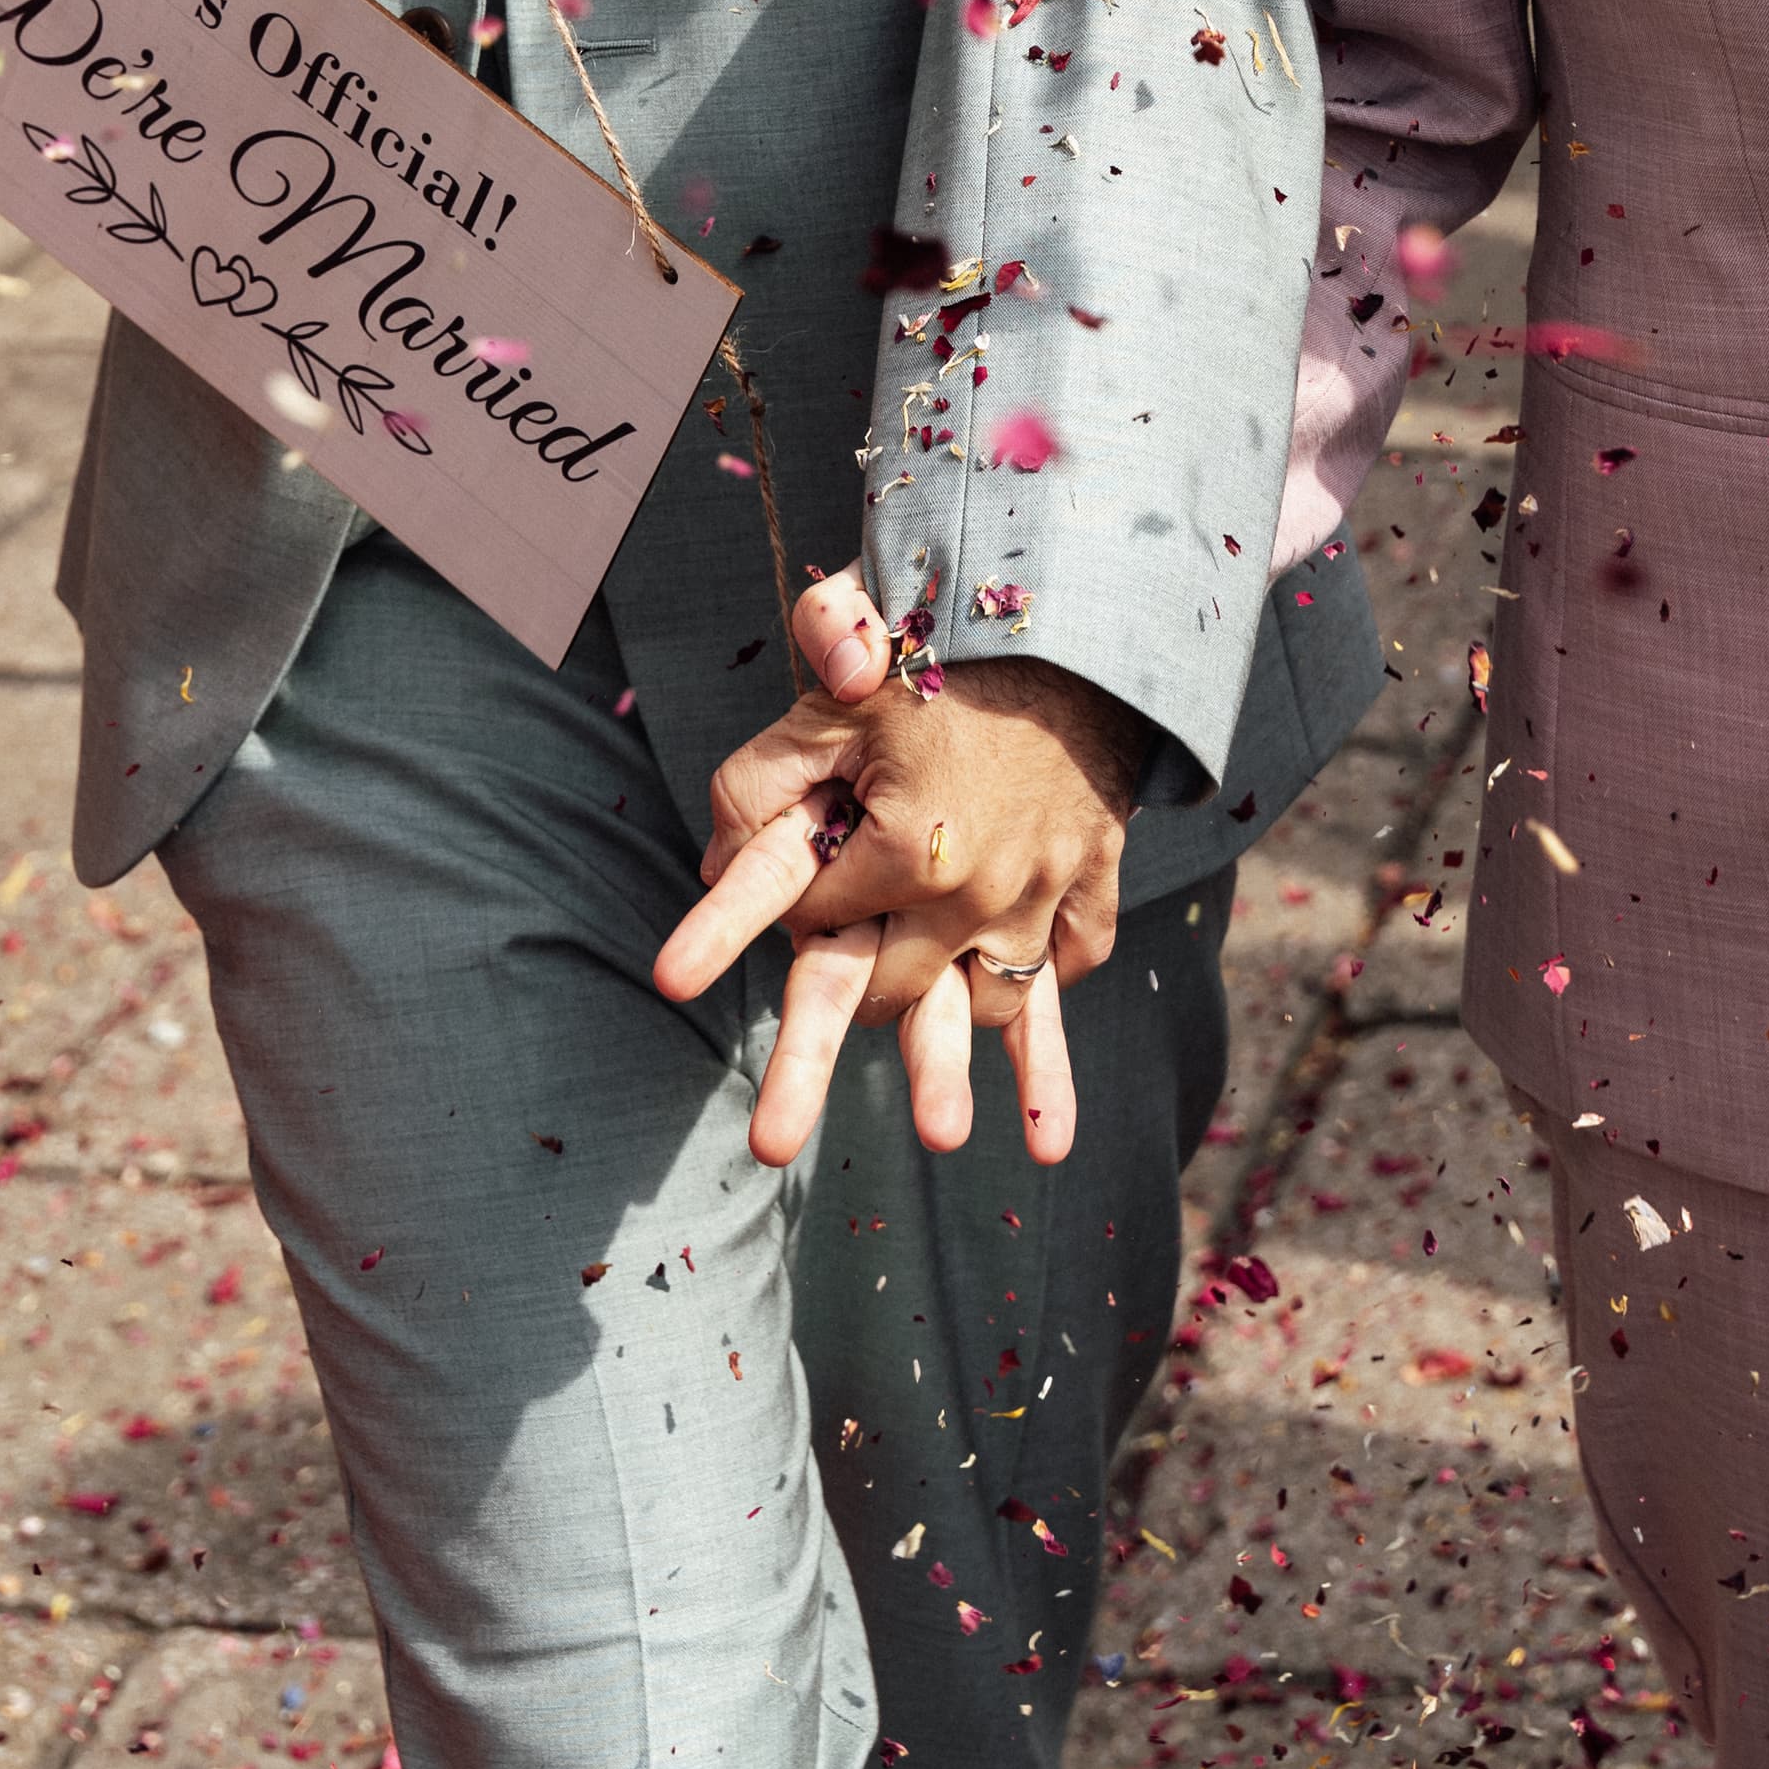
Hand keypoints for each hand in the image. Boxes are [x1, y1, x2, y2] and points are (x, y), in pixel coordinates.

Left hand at [655, 571, 1143, 1170]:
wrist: (1081, 623)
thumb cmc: (946, 655)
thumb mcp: (837, 692)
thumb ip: (765, 773)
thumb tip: (710, 857)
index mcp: (906, 851)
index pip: (812, 917)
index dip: (764, 915)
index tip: (674, 974)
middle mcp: (976, 894)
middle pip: (888, 993)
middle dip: (818, 1055)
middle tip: (768, 1145)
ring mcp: (1042, 893)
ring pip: (989, 1006)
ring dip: (956, 1061)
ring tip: (942, 1137)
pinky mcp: (1094, 880)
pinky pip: (1073, 963)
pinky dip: (1050, 1004)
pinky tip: (1034, 1079)